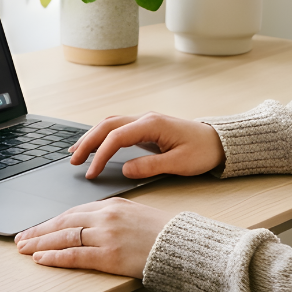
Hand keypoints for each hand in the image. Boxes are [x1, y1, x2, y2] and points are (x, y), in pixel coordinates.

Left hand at [15, 198, 173, 277]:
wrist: (184, 247)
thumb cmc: (164, 234)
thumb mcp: (136, 215)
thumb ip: (112, 217)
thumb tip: (91, 224)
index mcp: (112, 205)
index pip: (73, 212)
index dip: (51, 222)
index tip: (37, 228)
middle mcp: (106, 217)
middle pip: (63, 223)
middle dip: (39, 231)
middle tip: (21, 238)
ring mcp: (107, 236)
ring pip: (64, 238)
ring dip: (40, 244)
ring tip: (24, 249)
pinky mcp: (110, 256)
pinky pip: (75, 256)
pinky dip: (55, 257)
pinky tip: (41, 259)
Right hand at [68, 112, 225, 179]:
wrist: (218, 142)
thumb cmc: (202, 152)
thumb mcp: (179, 164)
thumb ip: (151, 166)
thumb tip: (125, 169)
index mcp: (152, 125)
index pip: (117, 137)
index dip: (100, 155)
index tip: (91, 173)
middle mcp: (145, 118)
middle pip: (107, 126)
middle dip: (87, 142)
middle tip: (73, 161)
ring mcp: (144, 121)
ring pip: (109, 124)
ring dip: (91, 137)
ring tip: (75, 154)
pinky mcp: (145, 128)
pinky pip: (117, 128)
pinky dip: (102, 136)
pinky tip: (92, 146)